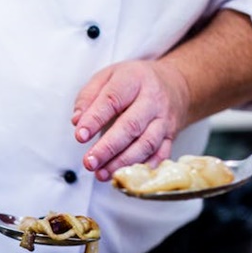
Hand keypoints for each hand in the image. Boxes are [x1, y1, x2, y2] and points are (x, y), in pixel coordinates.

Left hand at [72, 60, 190, 180]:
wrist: (175, 84)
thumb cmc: (134, 82)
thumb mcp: (107, 77)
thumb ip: (88, 97)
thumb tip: (76, 120)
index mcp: (134, 80)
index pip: (112, 100)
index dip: (95, 119)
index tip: (80, 136)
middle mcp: (153, 100)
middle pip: (131, 126)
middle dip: (108, 148)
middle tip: (89, 162)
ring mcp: (164, 120)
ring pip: (146, 144)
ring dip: (122, 162)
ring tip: (101, 173)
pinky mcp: (171, 136)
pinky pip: (161, 155)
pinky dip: (143, 168)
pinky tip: (125, 175)